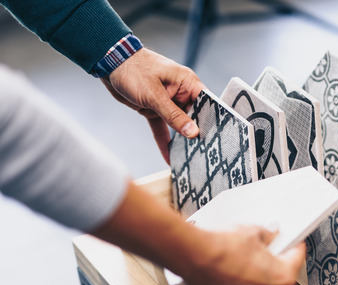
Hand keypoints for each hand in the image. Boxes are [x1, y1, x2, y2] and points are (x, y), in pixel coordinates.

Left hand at [101, 48, 205, 162]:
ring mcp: (167, 102)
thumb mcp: (155, 95)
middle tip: (202, 153)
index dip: (212, 120)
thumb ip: (174, 115)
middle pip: (194, 117)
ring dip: (180, 140)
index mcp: (187, 83)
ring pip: (177, 125)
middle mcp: (180, 93)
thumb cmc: (133, 69)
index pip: (207, 104)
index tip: (217, 138)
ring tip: (187, 158)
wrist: (109, 62)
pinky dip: (164, 140)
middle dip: (196, 134)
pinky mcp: (154, 109)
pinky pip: (162, 127)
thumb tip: (193, 132)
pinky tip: (168, 155)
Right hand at [181, 227, 305, 284]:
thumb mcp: (253, 232)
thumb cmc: (222, 247)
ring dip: (256, 278)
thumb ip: (267, 235)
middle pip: (279, 279)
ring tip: (247, 259)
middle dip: (275, 263)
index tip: (293, 241)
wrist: (193, 255)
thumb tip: (270, 234)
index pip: (297, 259)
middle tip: (269, 248)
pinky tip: (231, 271)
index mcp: (281, 278)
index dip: (294, 246)